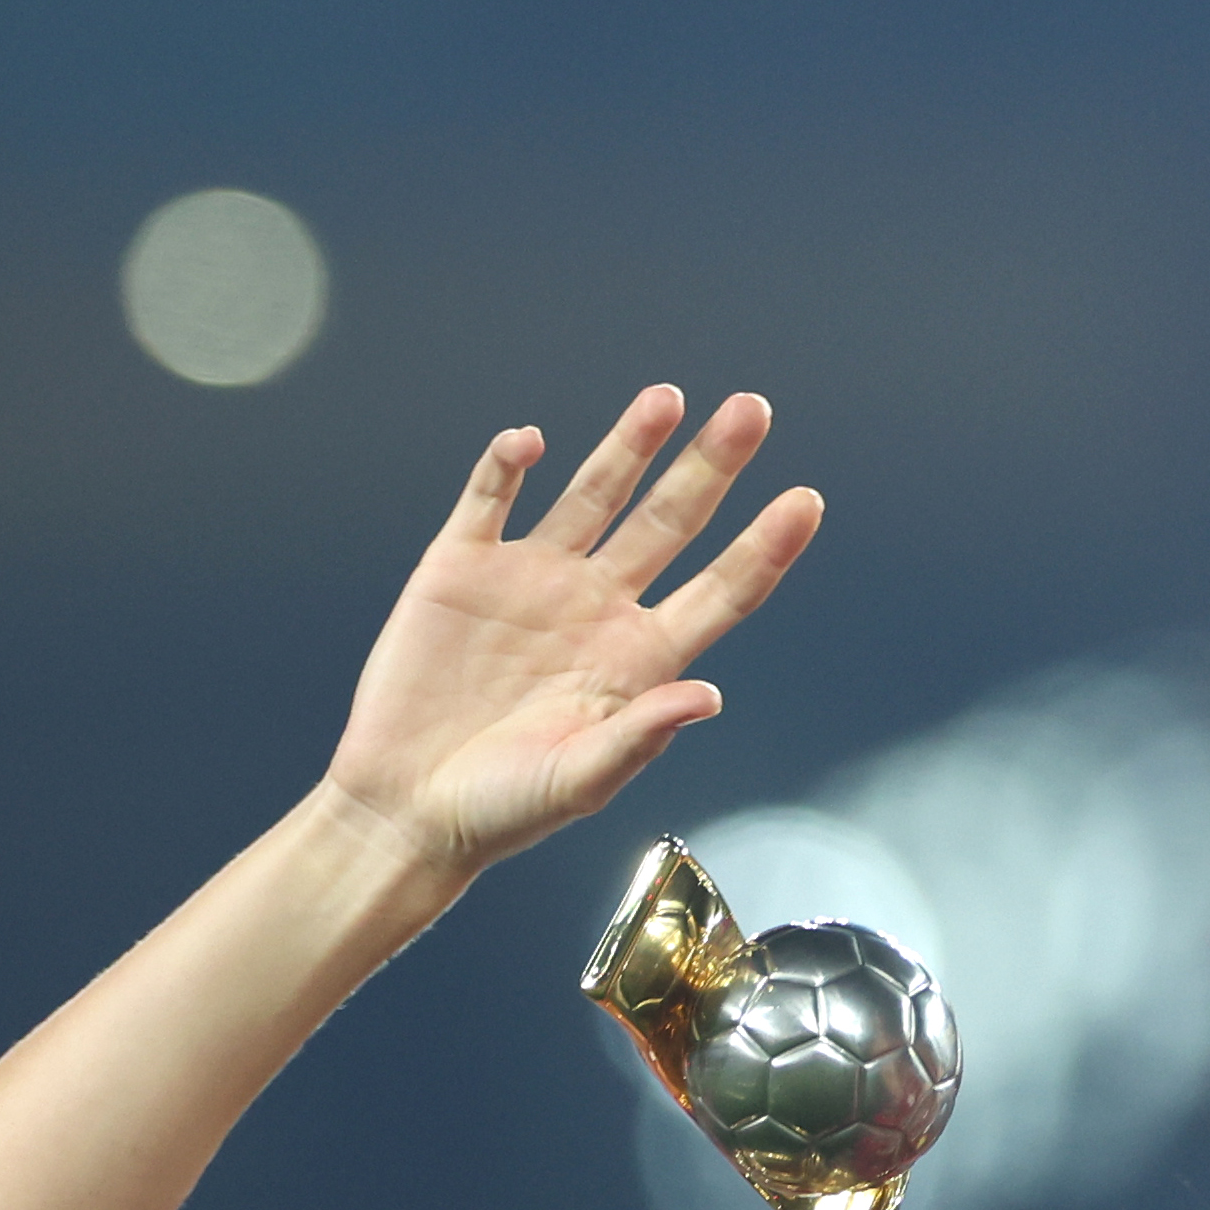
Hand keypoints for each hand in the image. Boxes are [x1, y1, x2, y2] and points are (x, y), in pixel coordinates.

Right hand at [324, 388, 823, 878]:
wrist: (404, 807)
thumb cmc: (500, 810)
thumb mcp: (578, 782)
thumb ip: (641, 735)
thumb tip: (709, 695)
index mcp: (638, 660)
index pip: (720, 591)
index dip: (764, 547)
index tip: (806, 501)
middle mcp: (596, 608)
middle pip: (670, 523)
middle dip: (711, 467)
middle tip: (751, 410)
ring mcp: (532, 580)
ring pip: (596, 494)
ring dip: (629, 446)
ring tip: (665, 400)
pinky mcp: (462, 568)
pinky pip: (490, 498)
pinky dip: (507, 466)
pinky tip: (530, 444)